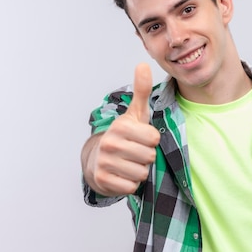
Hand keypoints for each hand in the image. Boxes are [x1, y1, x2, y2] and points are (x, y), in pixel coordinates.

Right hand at [84, 63, 160, 195]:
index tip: (140, 138)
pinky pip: (131, 187)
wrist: (97, 159)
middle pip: (150, 157)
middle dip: (146, 157)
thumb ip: (142, 91)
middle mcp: (110, 143)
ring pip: (142, 173)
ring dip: (139, 171)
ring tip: (128, 163)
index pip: (154, 138)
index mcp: (121, 126)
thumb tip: (143, 64)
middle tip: (134, 153)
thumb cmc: (123, 136)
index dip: (151, 140)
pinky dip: (130, 184)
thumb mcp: (135, 114)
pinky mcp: (103, 180)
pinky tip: (122, 175)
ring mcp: (105, 162)